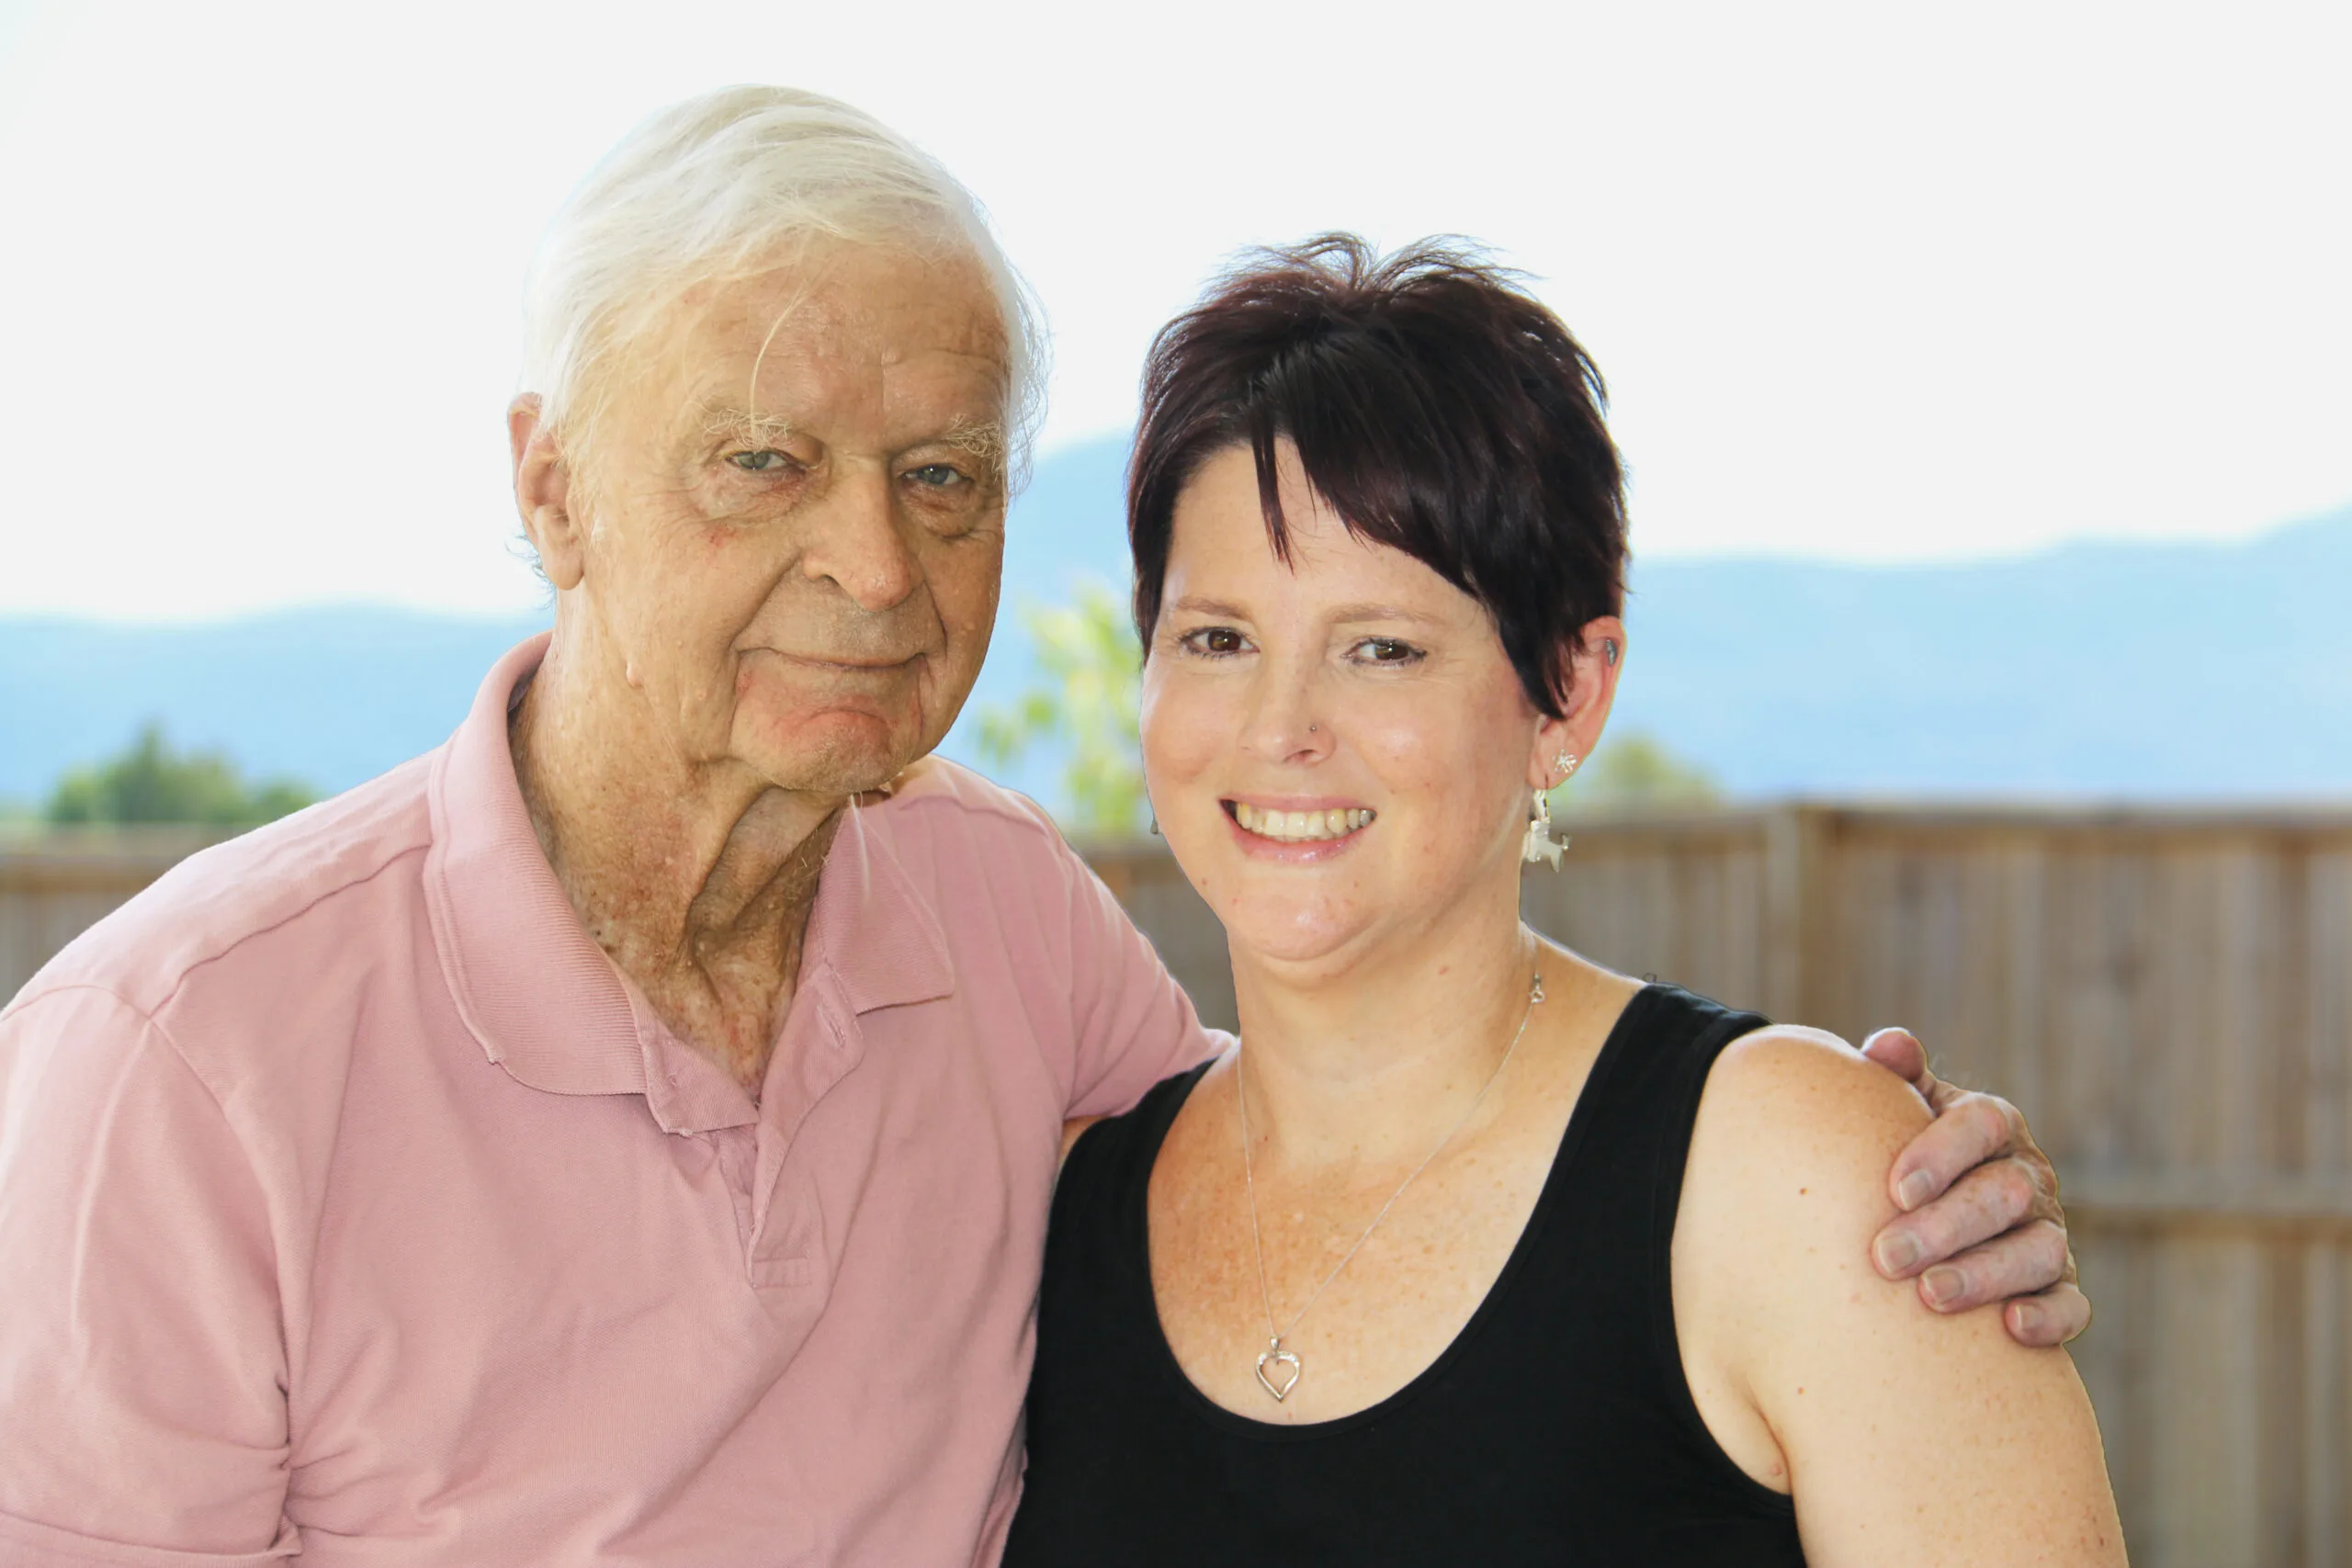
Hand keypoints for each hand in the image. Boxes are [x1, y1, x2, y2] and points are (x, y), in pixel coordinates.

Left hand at [1859, 1027, 2088, 1346]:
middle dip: (1945, 1227)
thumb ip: (1896, 1077)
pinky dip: (2050, 1318)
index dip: (1941, 1154)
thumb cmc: (1906, 1157)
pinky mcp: (2062, 1287)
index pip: (1981, 1126)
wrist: (1927, 1212)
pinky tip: (2010, 1327)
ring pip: (2038, 1251)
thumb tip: (1886, 1046)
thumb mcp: (1902, 1110)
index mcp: (1993, 1124)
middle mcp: (2029, 1176)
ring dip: (1985, 1274)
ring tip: (1930, 1295)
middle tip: (1886, 1257)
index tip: (1895, 1189)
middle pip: (2003, 1195)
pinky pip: (2074, 1305)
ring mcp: (2050, 1232)